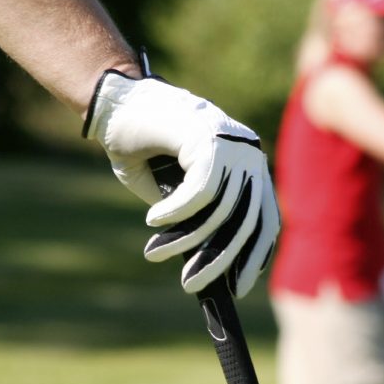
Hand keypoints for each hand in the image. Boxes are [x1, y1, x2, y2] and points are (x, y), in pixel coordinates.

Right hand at [83, 70, 279, 297]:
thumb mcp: (171, 188)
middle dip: (220, 258)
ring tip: (156, 253)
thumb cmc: (143, 143)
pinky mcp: (209, 138)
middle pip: (248, 220)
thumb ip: (192, 215)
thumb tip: (206, 258)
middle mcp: (247, 153)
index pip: (265, 215)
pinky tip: (154, 221)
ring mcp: (231, 144)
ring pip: (220, 209)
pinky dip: (177, 212)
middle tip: (191, 284)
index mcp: (247, 164)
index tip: (240, 285)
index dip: (255, 253)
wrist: (118, 99)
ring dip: (186, 238)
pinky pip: (200, 192)